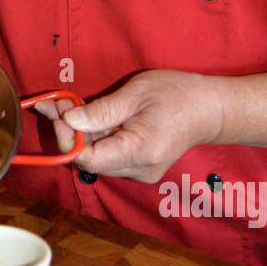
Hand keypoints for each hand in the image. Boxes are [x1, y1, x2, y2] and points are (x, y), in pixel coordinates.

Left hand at [33, 70, 225, 181]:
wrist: (211, 109)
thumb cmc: (178, 94)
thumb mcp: (137, 93)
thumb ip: (102, 110)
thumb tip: (69, 121)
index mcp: (139, 151)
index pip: (88, 158)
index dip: (67, 138)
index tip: (57, 111)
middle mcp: (138, 170)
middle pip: (90, 160)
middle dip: (69, 132)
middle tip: (55, 102)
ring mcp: (139, 172)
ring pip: (96, 158)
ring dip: (80, 134)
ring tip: (68, 105)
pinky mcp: (139, 167)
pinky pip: (108, 156)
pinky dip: (94, 138)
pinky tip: (87, 117)